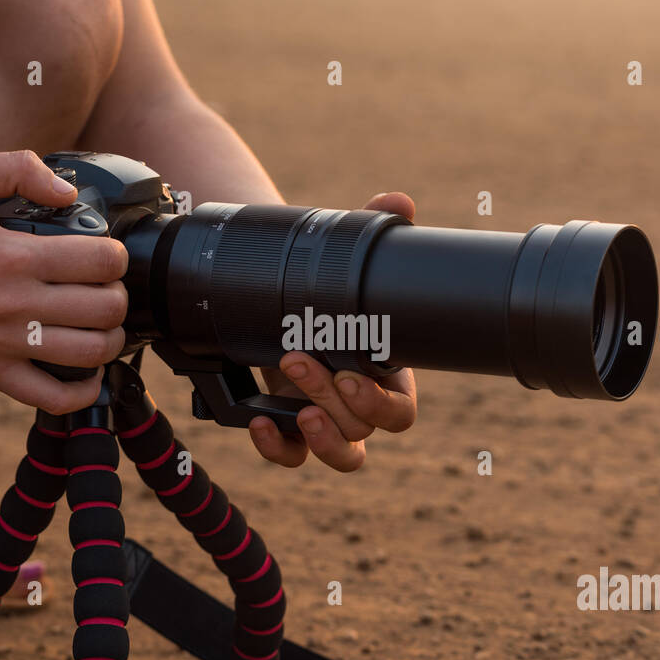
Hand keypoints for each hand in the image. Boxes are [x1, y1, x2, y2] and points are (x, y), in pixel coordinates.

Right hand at [0, 150, 128, 413]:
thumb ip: (17, 169)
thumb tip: (68, 194)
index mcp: (14, 257)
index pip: (101, 261)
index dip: (116, 256)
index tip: (106, 256)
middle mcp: (15, 304)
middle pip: (107, 310)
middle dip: (118, 297)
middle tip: (106, 290)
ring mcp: (6, 344)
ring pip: (92, 353)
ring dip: (110, 339)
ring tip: (102, 326)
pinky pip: (55, 398)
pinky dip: (85, 390)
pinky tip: (89, 371)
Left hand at [250, 192, 418, 470]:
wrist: (279, 299)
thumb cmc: (325, 289)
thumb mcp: (345, 259)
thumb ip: (372, 229)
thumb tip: (398, 203)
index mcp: (386, 376)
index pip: (400, 412)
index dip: (380, 403)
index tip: (350, 374)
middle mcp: (358, 405)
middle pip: (362, 428)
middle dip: (331, 400)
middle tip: (298, 358)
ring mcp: (326, 421)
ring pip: (342, 455)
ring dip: (320, 438)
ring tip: (295, 409)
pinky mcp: (290, 429)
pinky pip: (293, 457)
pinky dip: (278, 447)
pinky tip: (259, 421)